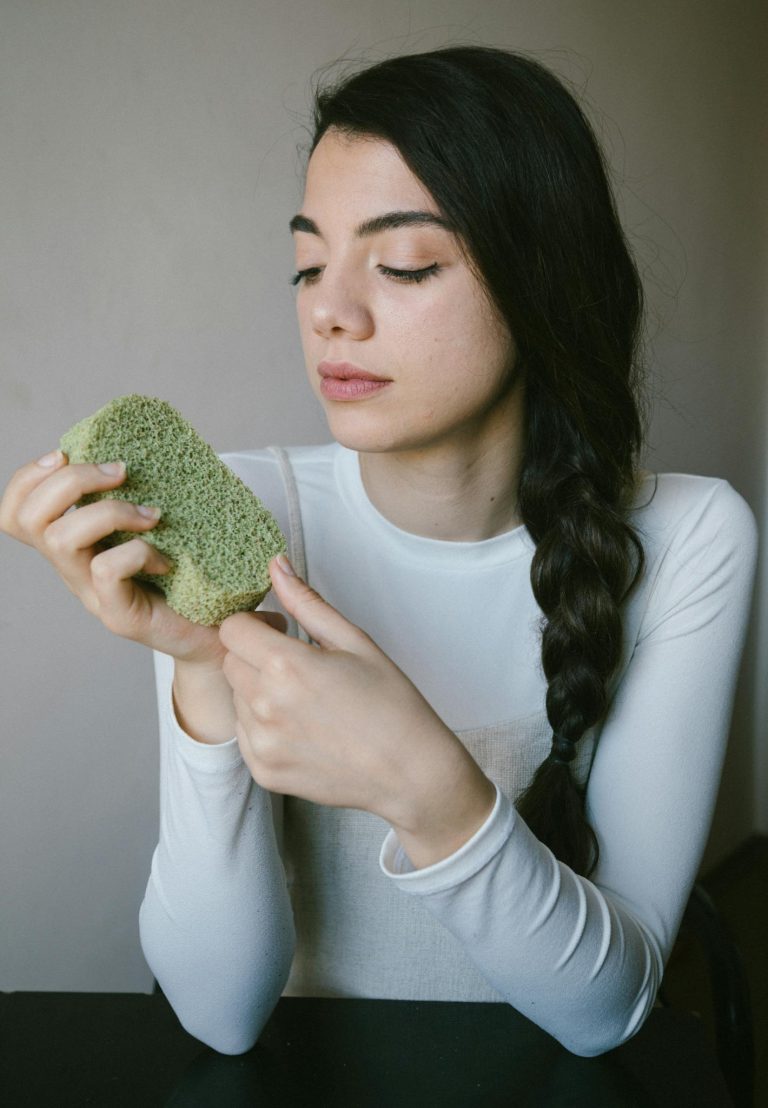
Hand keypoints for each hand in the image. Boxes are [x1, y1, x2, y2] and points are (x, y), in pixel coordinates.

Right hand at [0, 450, 221, 665]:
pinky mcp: (118, 615)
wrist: (218, 636)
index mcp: (74, 545)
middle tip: (121, 472)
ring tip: (152, 516)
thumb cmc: (191, 579)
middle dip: (71, 480)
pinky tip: (166, 560)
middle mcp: (73, 569)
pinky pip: (107, 570)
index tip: (66, 453)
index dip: (28, 477)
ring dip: (109, 512)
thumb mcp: (156, 529)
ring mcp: (92, 594)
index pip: (16, 510)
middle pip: (29, 518)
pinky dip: (139, 552)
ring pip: (62, 539)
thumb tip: (144, 446)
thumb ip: (137, 496)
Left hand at [219, 555, 496, 867]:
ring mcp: (262, 743)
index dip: (255, 624)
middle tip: (297, 665)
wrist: (410, 771)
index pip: (232, 629)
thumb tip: (276, 566)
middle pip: (231, 662)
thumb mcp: (353, 641)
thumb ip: (306, 602)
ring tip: (305, 701)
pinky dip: (264, 726)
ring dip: (258, 692)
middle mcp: (265, 706)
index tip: (280, 631)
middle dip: (255, 656)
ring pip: (237, 699)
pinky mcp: (264, 771)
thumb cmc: (391, 704)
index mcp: (286, 665)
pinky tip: (303, 727)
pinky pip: (245, 735)